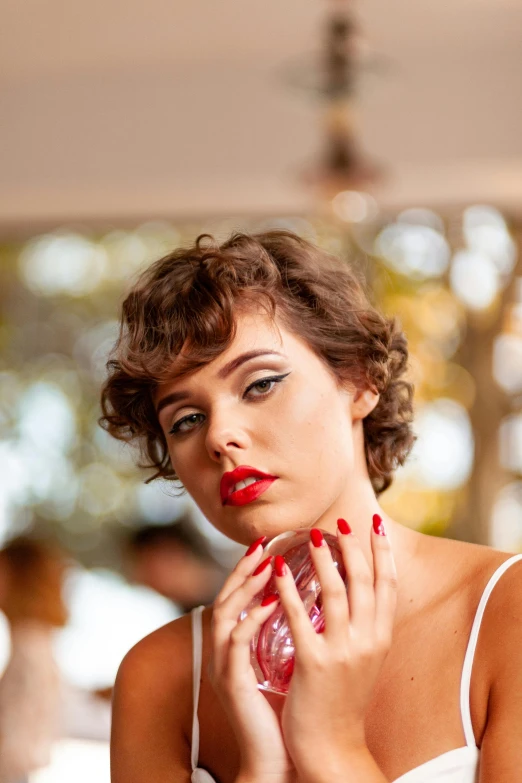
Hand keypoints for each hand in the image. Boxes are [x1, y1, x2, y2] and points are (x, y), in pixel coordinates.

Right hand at [208, 538, 295, 782]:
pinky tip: (272, 603)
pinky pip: (236, 642)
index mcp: (240, 646)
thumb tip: (318, 598)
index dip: (250, 570)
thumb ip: (294, 631)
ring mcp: (225, 666)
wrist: (282, 759)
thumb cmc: (289, 710)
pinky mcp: (232, 682)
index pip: (239, 597)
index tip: (267, 545)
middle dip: (243, 569)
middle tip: (262, 545)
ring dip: (247, 587)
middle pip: (225, 597)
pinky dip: (252, 619)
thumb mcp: (291, 661)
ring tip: (269, 564)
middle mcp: (226, 652)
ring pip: (225, 613)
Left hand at [276, 516, 397, 778]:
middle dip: (354, 546)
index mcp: (382, 639)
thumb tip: (356, 586)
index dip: (383, 551)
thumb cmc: (342, 699)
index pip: (389, 585)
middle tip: (340, 521)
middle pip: (365, 582)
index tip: (376, 523)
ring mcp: (343, 653)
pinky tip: (277, 572)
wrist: (331, 747)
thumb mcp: (364, 659)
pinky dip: (288, 590)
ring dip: (324, 559)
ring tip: (313, 535)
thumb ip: (364, 625)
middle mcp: (368, 642)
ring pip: (336, 593)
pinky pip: (300, 618)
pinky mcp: (315, 664)